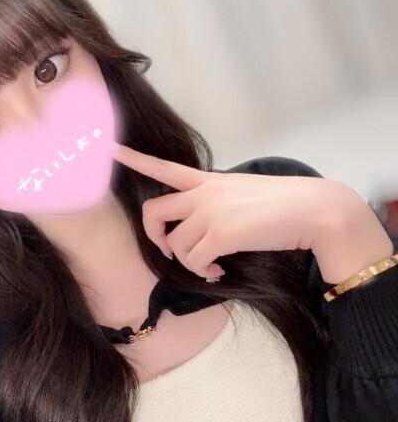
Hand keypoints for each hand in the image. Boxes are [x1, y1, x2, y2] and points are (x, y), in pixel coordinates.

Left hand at [112, 143, 331, 278]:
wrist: (312, 210)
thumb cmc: (284, 204)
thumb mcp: (243, 194)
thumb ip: (218, 203)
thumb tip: (205, 234)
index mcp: (209, 180)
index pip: (164, 167)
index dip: (134, 160)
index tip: (109, 149)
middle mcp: (203, 194)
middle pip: (154, 211)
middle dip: (154, 235)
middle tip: (170, 249)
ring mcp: (210, 213)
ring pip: (176, 245)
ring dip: (190, 262)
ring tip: (211, 267)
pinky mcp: (220, 235)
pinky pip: (195, 261)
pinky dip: (204, 272)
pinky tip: (219, 272)